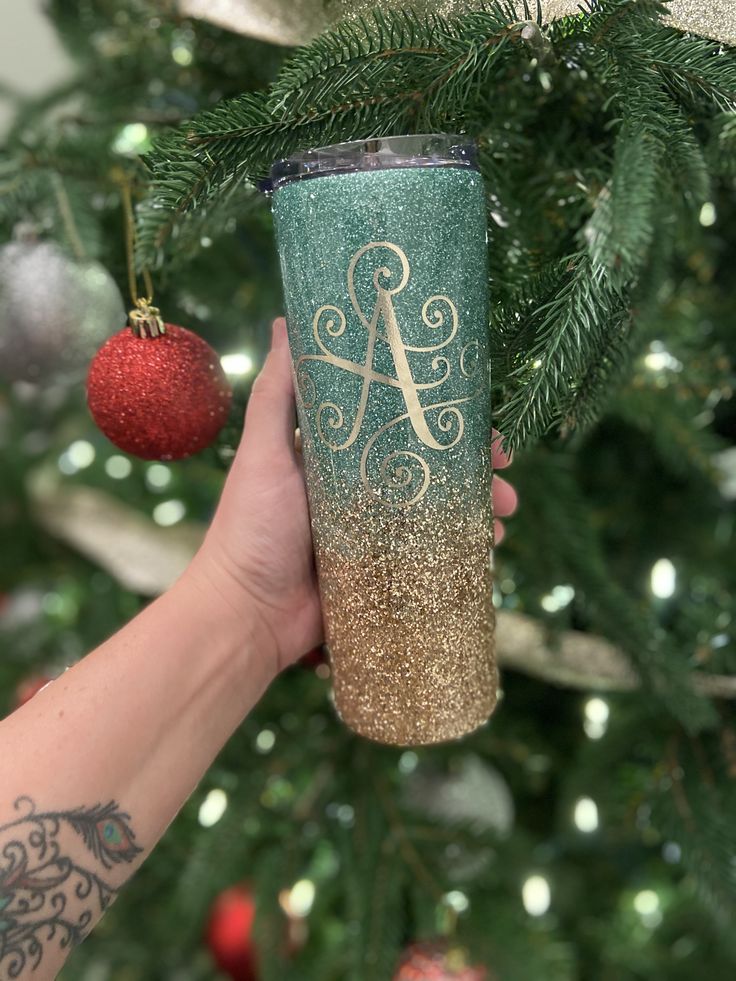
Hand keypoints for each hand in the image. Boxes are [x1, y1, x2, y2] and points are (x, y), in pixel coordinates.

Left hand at [192, 317, 516, 675]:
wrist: (244, 615)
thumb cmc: (249, 526)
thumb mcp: (263, 451)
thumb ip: (278, 392)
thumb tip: (286, 321)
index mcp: (338, 457)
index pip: (400, 425)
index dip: (440, 419)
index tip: (477, 418)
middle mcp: (361, 491)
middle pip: (430, 469)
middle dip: (474, 469)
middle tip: (505, 473)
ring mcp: (376, 535)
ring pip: (439, 514)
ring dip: (477, 510)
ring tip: (504, 516)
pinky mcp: (383, 575)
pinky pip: (431, 558)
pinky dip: (462, 552)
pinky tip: (488, 550)